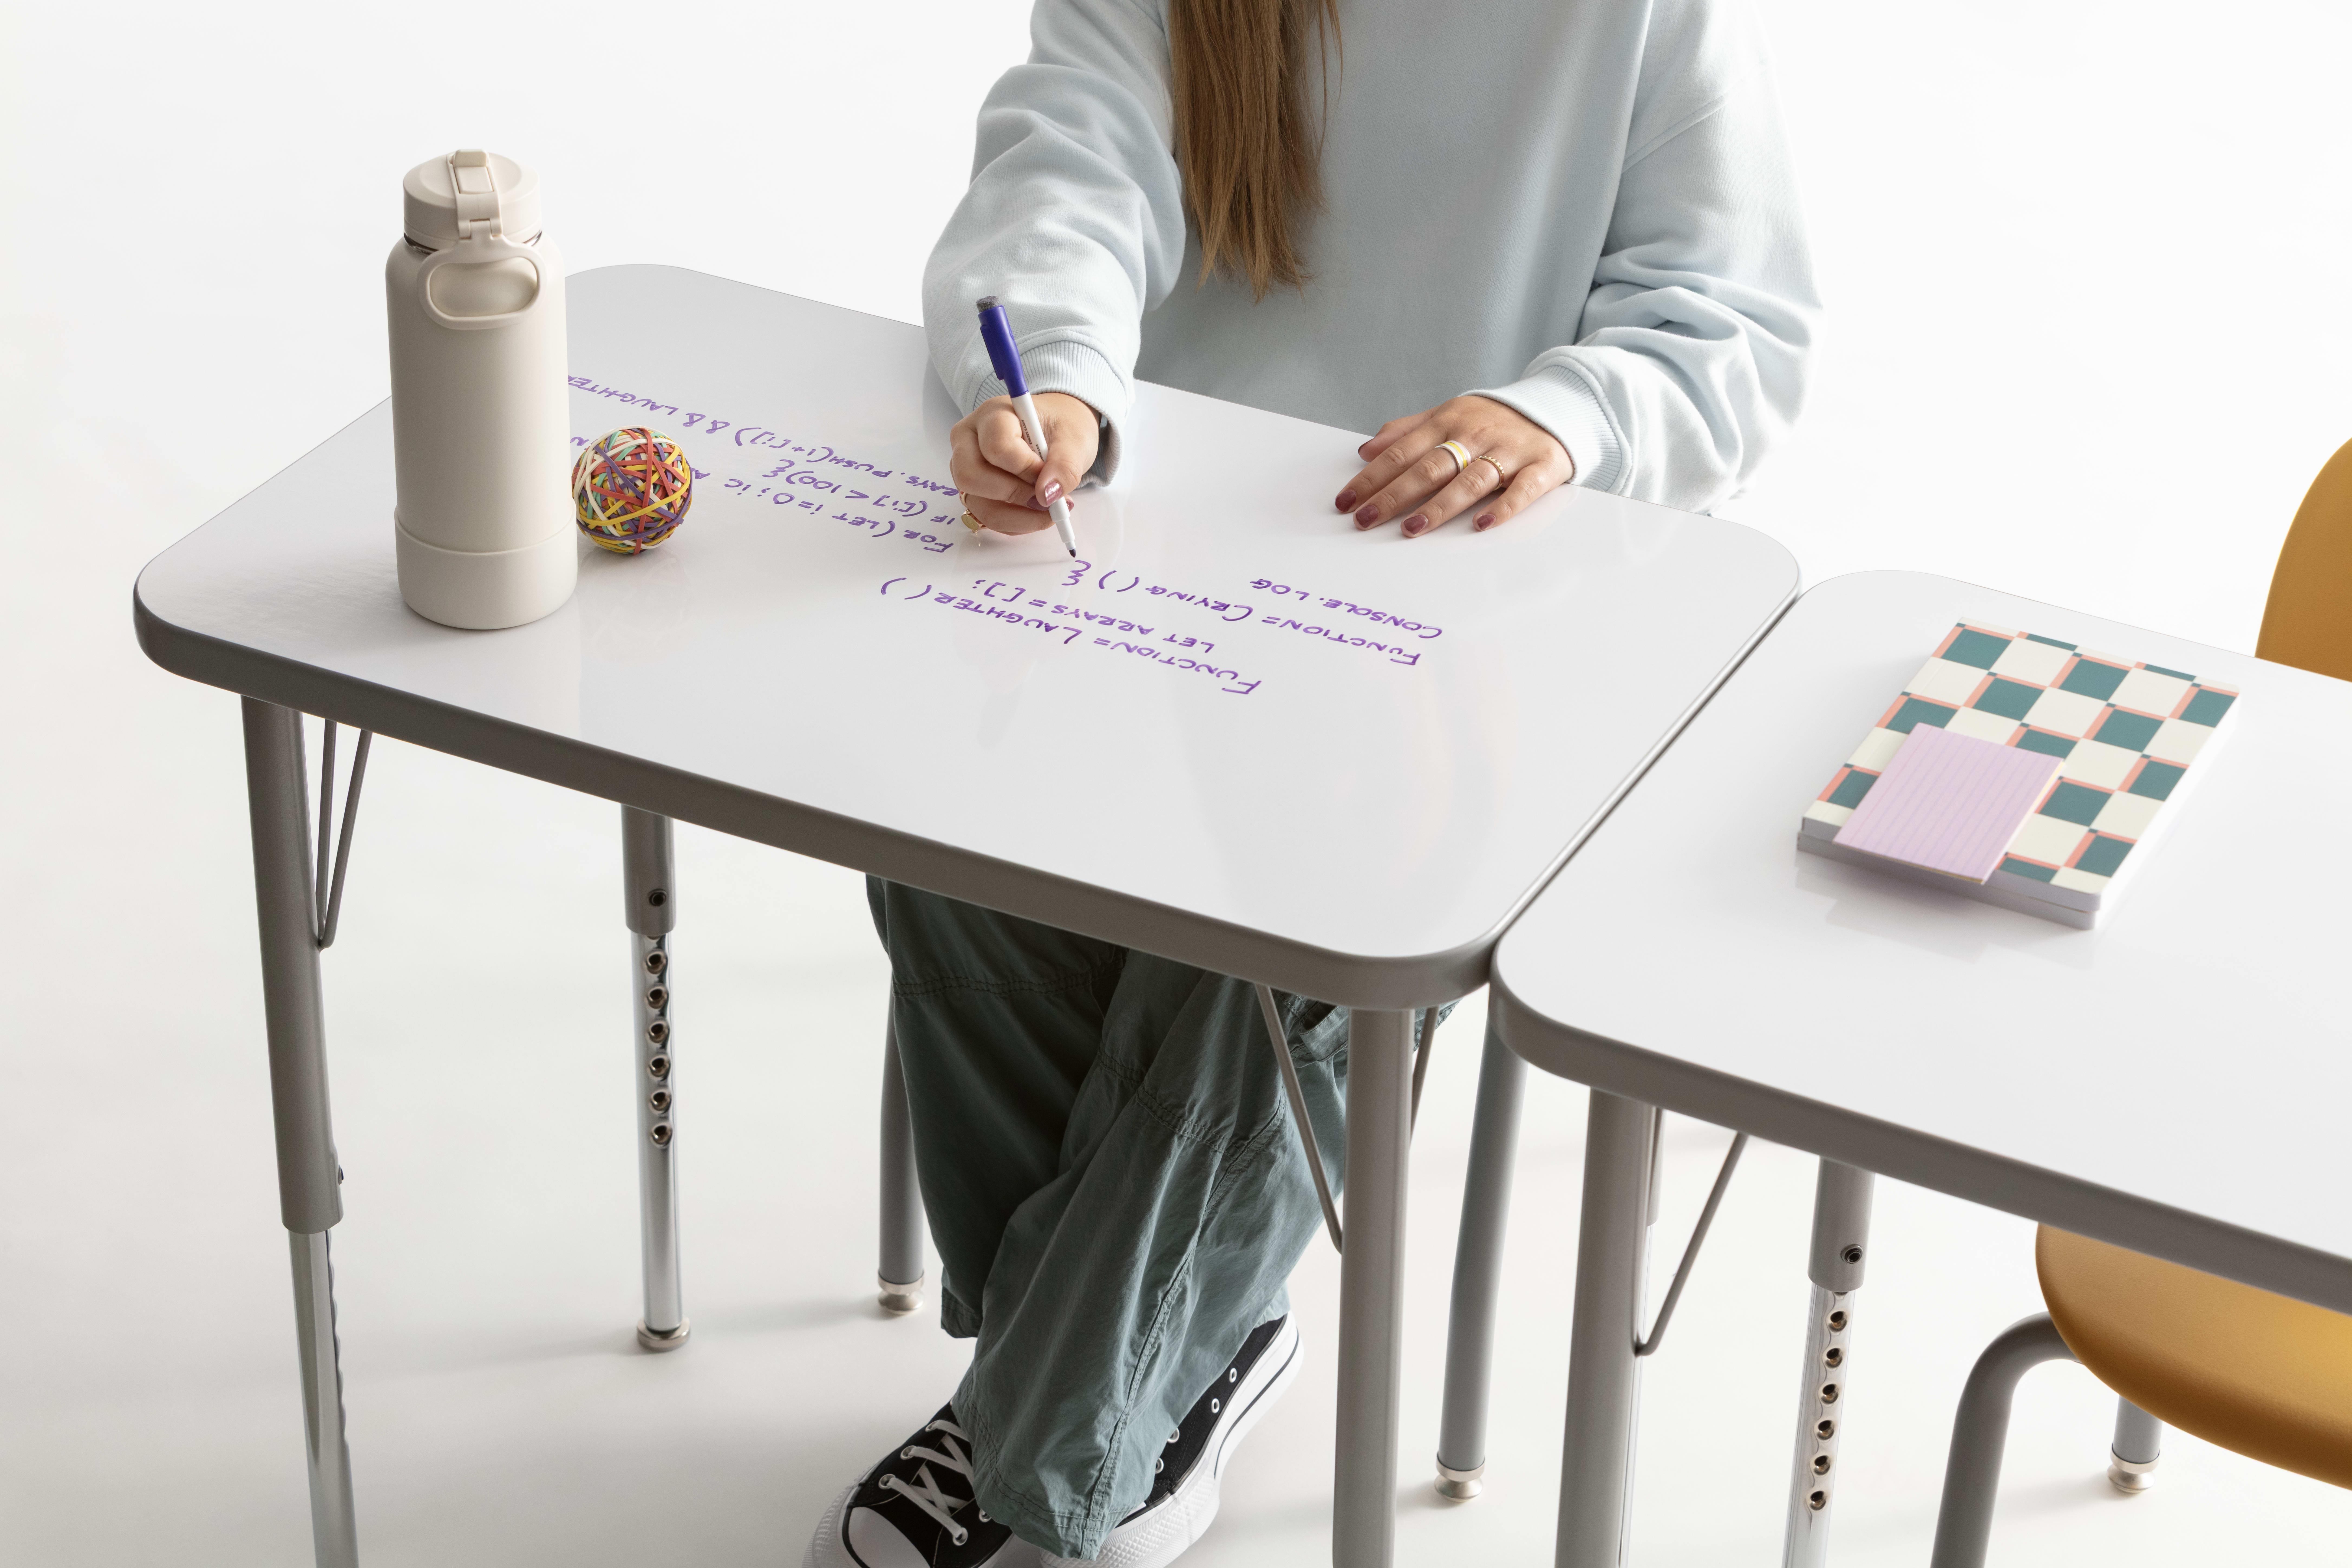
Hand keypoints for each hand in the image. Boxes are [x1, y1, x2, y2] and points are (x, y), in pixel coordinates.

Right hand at [948, 391, 1099, 534]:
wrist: (1056, 432)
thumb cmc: (1060, 427)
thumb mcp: (1074, 439)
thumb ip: (1065, 465)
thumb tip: (1048, 495)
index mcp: (991, 415)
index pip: (997, 448)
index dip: (1026, 469)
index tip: (1049, 472)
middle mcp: (968, 440)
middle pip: (972, 477)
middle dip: (1015, 495)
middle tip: (1047, 498)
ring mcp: (966, 468)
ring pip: (978, 505)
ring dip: (1019, 517)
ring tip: (1051, 510)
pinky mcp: (974, 492)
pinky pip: (988, 518)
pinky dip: (1017, 523)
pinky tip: (1038, 512)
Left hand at [1334, 395, 1573, 538]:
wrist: (1555, 406)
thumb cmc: (1491, 419)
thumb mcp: (1448, 414)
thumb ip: (1407, 431)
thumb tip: (1366, 449)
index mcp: (1448, 421)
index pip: (1401, 452)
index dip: (1371, 478)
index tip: (1346, 501)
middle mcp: (1475, 435)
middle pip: (1429, 468)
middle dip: (1394, 495)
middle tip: (1365, 519)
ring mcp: (1509, 451)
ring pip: (1471, 480)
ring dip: (1440, 505)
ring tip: (1411, 528)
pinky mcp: (1541, 466)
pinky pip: (1523, 490)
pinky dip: (1503, 508)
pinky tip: (1482, 525)